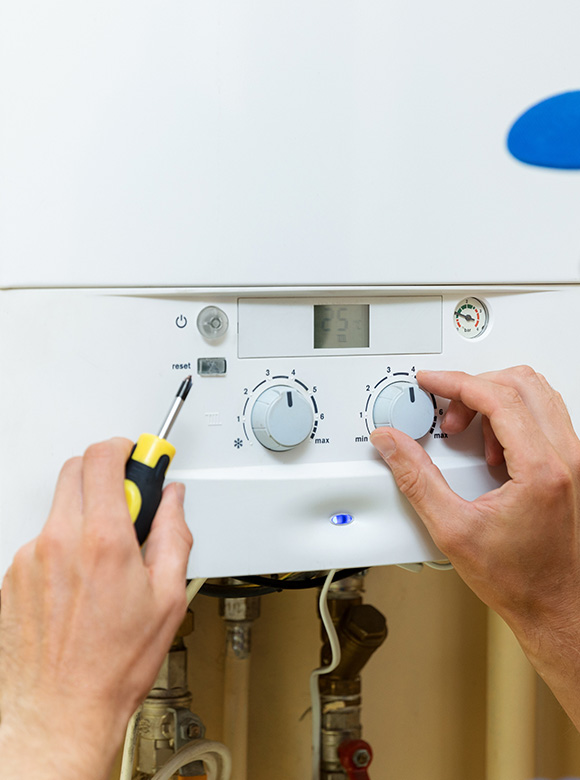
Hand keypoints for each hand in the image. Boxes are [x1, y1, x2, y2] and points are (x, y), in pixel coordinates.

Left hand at [0, 438, 192, 779]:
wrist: (59, 711)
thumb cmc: (112, 665)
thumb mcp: (167, 597)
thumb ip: (173, 533)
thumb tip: (172, 501)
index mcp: (102, 541)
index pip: (103, 458)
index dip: (124, 447)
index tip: (138, 454)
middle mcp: (59, 541)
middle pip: (76, 469)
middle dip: (105, 473)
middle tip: (128, 501)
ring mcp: (30, 558)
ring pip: (60, 506)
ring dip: (86, 514)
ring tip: (105, 559)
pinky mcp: (13, 576)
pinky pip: (43, 539)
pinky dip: (64, 545)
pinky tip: (81, 583)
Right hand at [370, 367, 579, 727]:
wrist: (557, 609)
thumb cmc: (520, 581)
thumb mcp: (452, 529)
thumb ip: (416, 479)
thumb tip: (392, 443)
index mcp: (541, 468)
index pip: (496, 396)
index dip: (454, 382)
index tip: (430, 382)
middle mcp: (567, 457)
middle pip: (520, 383)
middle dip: (474, 388)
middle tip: (446, 414)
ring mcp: (574, 461)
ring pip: (536, 395)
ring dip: (494, 401)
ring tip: (466, 433)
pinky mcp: (572, 468)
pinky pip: (544, 418)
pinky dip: (511, 419)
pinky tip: (489, 451)